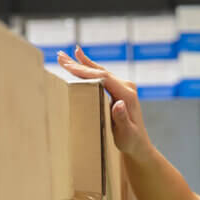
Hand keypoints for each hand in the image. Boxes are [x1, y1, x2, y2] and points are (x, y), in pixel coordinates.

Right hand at [56, 46, 152, 161]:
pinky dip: (89, 68)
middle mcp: (126, 87)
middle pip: (99, 71)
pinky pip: (102, 76)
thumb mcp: (127, 133)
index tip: (68, 66)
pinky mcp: (119, 89)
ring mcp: (123, 87)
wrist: (139, 144)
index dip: (85, 70)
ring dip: (82, 63)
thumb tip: (118, 104)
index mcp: (126, 95)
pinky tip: (81, 60)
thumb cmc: (131, 141)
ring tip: (64, 55)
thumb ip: (122, 119)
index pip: (102, 77)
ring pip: (99, 71)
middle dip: (78, 63)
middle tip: (60, 56)